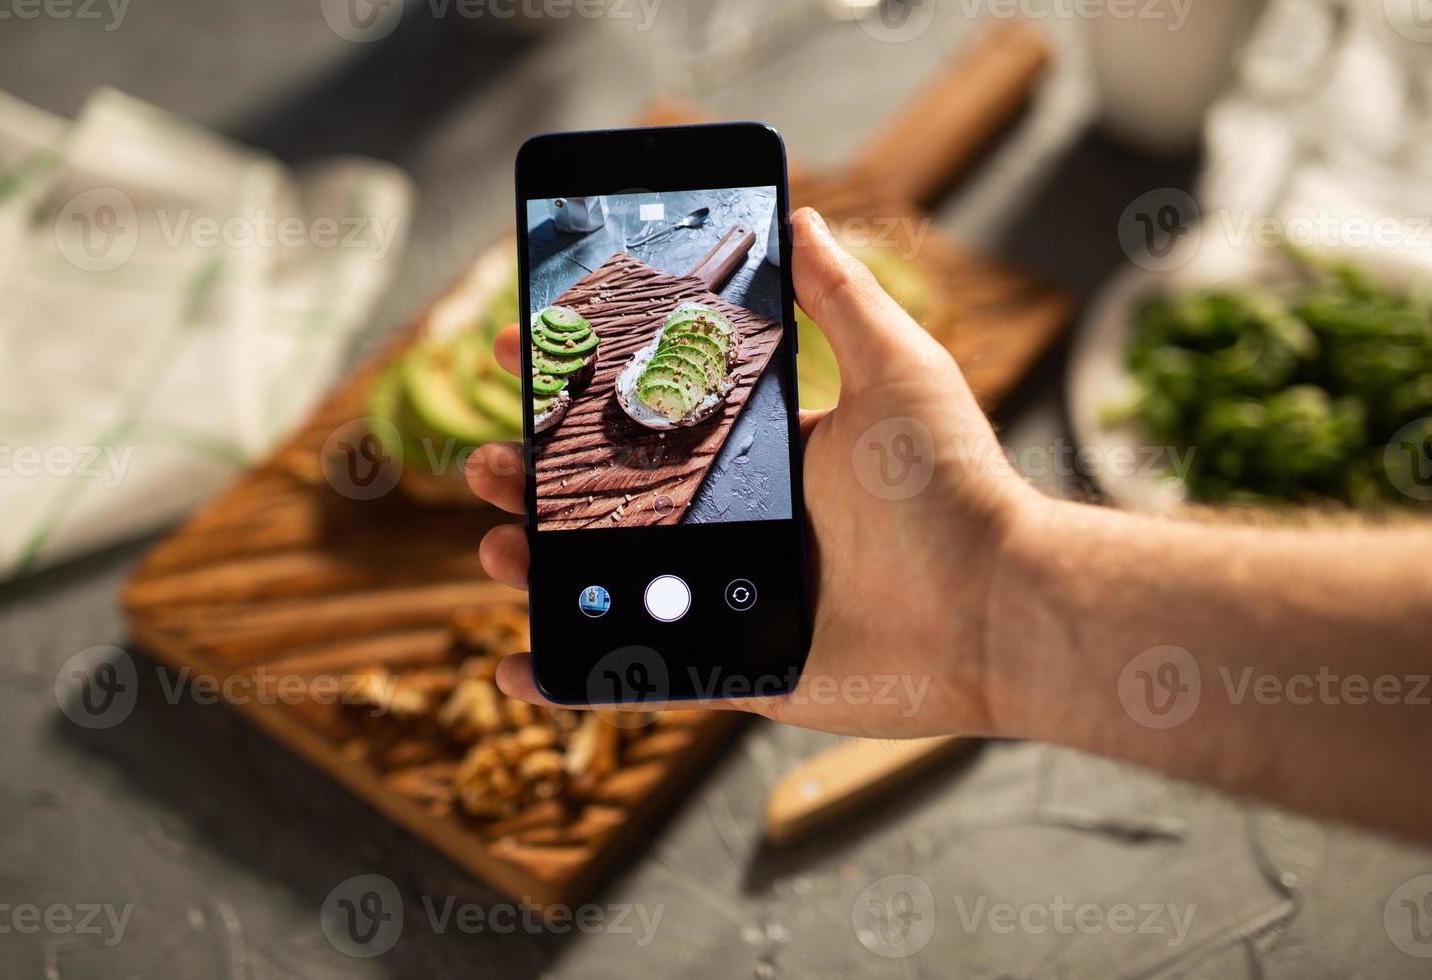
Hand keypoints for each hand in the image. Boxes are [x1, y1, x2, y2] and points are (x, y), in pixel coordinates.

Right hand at [468, 207, 1038, 736]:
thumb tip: (801, 218)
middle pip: (606, 495)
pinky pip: (633, 673)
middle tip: (489, 458)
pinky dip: (570, 676)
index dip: (579, 384)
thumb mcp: (897, 371)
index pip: (645, 410)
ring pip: (603, 579)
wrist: (993, 609)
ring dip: (535, 563)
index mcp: (755, 454)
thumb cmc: (952, 489)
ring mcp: (720, 597)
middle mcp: (730, 522)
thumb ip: (843, 299)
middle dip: (536, 474)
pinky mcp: (727, 668)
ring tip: (496, 543)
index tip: (519, 350)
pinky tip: (517, 665)